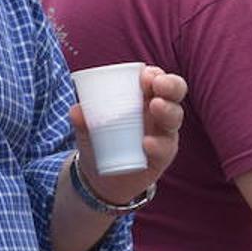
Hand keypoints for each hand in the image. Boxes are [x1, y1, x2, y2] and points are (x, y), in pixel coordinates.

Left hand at [71, 66, 186, 204]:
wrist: (103, 177)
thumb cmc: (100, 139)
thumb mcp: (88, 127)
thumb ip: (82, 118)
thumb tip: (76, 111)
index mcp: (143, 95)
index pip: (156, 78)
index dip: (155, 74)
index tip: (144, 75)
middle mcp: (159, 111)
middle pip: (175, 92)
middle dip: (170, 85)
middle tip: (157, 85)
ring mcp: (164, 133)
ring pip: (174, 117)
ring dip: (167, 109)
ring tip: (155, 106)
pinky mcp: (163, 155)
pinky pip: (165, 148)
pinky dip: (158, 144)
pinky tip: (147, 143)